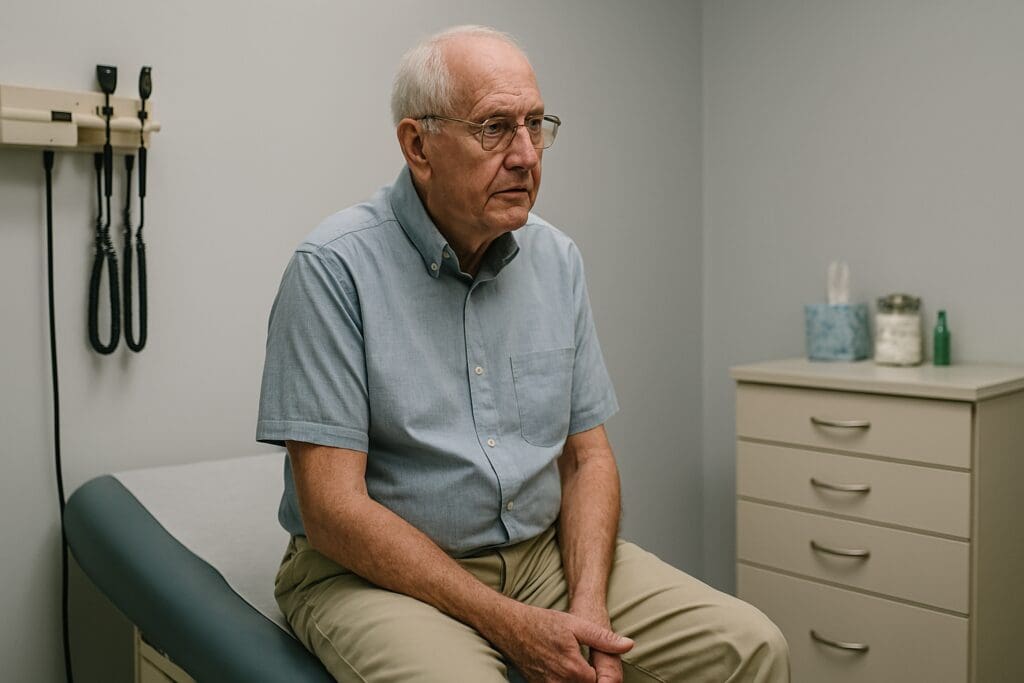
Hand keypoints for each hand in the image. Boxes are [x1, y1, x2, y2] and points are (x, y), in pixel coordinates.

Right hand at [495, 603, 632, 682]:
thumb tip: (628, 645)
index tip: (598, 664)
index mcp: (574, 670)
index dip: (604, 675)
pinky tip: (565, 671)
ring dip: (579, 680)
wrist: (511, 627)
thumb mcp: (576, 624)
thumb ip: (603, 638)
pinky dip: (564, 682)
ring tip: (576, 666)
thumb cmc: (544, 623)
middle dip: (591, 679)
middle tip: (585, 661)